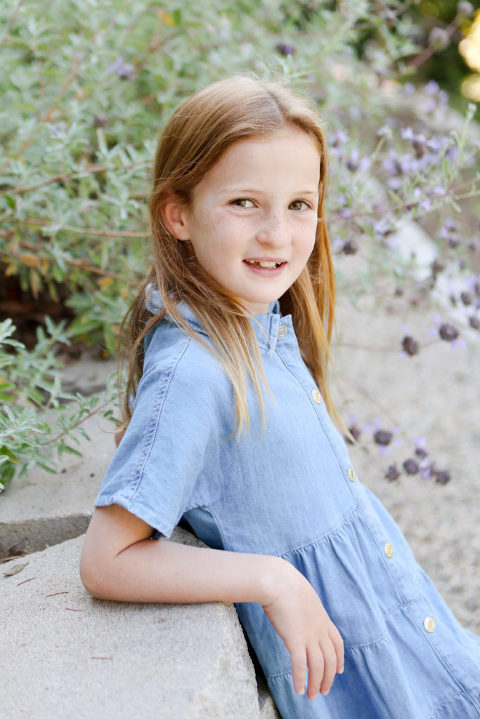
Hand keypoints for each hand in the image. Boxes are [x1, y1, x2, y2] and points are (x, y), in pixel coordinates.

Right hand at [262, 560, 343, 699]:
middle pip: (330, 659)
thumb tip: (298, 609)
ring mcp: (309, 635)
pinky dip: (301, 679)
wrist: (278, 581)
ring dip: (315, 683)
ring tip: (311, 695)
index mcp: (322, 618)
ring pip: (317, 666)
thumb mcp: (303, 595)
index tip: (340, 670)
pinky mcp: (295, 640)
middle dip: (328, 677)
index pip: (337, 643)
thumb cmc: (285, 583)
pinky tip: (298, 689)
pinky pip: (300, 665)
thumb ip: (305, 607)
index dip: (340, 658)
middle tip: (324, 690)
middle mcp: (319, 629)